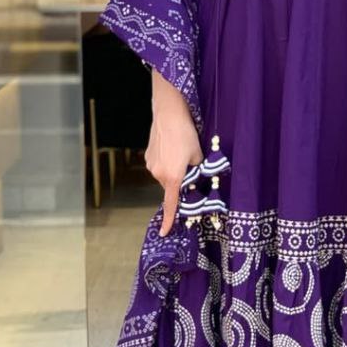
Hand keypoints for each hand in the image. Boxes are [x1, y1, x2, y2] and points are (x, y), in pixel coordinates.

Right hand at [145, 86, 202, 235]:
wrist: (168, 114)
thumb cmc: (186, 134)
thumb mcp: (198, 155)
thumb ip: (196, 171)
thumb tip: (195, 178)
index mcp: (173, 178)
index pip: (171, 204)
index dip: (169, 220)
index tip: (164, 232)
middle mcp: (158, 174)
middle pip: (172, 187)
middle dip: (181, 182)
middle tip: (191, 167)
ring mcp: (151, 165)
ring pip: (166, 175)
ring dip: (174, 170)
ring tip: (180, 151)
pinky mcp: (148, 156)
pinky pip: (159, 165)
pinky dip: (166, 161)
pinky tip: (171, 147)